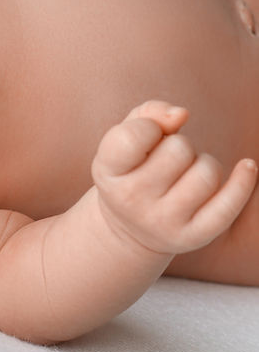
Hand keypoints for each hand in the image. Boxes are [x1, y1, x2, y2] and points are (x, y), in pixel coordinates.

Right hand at [92, 100, 257, 255]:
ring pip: (207, 173)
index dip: (149, 126)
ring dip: (204, 163)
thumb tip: (181, 114)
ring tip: (188, 172)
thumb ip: (148, 114)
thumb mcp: (123, 139)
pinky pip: (229, 204)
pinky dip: (244, 181)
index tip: (148, 134)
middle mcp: (131, 200)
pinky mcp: (192, 237)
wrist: (127, 228)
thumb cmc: (130, 169)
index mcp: (106, 171)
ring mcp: (162, 221)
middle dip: (180, 145)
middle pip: (178, 150)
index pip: (132, 136)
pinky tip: (248, 166)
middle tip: (168, 159)